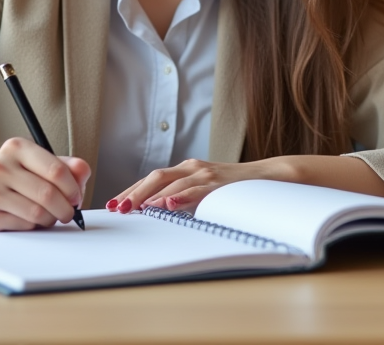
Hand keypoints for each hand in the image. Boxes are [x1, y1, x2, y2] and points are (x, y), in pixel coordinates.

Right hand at [0, 137, 89, 230]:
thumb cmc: (10, 178)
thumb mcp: (35, 164)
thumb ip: (64, 166)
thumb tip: (83, 171)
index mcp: (17, 147)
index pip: (56, 169)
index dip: (73, 187)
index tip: (76, 197)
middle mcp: (1, 166)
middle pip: (49, 193)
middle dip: (65, 208)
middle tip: (68, 213)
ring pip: (38, 212)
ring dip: (51, 219)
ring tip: (49, 216)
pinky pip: (24, 225)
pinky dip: (34, 226)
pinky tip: (29, 219)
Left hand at [106, 159, 265, 215]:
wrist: (271, 178)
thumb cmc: (236, 189)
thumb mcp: (206, 194)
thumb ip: (185, 200)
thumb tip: (159, 214)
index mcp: (187, 170)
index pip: (152, 180)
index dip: (131, 190)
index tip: (113, 204)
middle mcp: (192, 168)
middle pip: (155, 177)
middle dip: (133, 193)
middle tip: (116, 208)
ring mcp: (206, 173)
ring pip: (170, 181)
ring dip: (148, 195)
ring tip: (133, 208)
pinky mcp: (219, 182)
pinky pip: (195, 189)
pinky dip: (179, 196)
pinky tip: (166, 204)